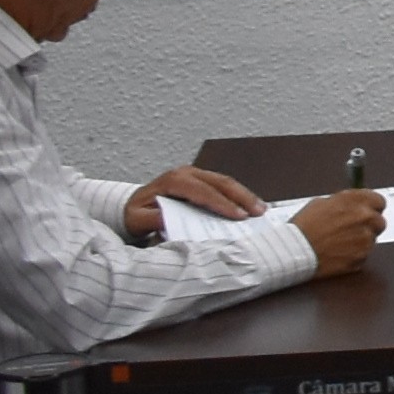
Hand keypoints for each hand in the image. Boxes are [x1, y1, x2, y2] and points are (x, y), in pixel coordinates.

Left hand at [123, 167, 263, 238]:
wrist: (132, 207)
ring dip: (244, 195)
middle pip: (220, 182)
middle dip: (242, 197)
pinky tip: (249, 205)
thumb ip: (152, 219)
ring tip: (261, 209)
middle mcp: (186, 173)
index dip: (222, 203)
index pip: (203, 191)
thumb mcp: (137, 219)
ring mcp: (195, 174)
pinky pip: (222, 185)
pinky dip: (238, 195)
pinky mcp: (201, 180)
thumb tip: (169, 219)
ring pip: (225, 181)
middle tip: (259, 212)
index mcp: (173, 180)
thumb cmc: (136, 214)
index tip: (238, 216)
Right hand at [294, 189, 388, 273]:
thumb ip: (342, 203)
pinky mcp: (362, 256)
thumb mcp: (320, 203)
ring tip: (340, 243)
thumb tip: (350, 204)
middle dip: (368, 225)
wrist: (295, 250)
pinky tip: (339, 253)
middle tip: (352, 230)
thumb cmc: (304, 228)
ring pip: (372, 240)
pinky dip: (355, 255)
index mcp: (355, 201)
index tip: (367, 212)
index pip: (379, 201)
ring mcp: (365, 238)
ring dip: (360, 241)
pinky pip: (364, 255)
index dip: (372, 207)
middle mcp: (365, 217)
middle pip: (379, 221)